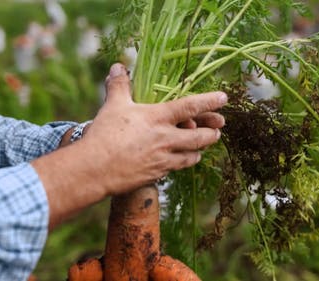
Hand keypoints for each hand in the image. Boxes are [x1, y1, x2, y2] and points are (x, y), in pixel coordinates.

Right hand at [32, 63, 226, 227]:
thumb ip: (119, 85)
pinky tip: (178, 162)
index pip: (190, 107)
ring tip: (200, 148)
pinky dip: (180, 163)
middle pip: (200, 137)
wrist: (95, 169)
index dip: (209, 101)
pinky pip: (176, 169)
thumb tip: (118, 66)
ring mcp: (163, 159)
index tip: (223, 99)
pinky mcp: (157, 175)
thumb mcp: (113, 105)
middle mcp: (166, 139)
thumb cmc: (104, 134)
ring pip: (192, 156)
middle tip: (217, 130)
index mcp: (158, 118)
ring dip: (198, 151)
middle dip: (212, 133)